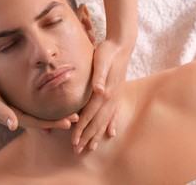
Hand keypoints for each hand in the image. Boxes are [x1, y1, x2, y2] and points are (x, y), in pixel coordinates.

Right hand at [0, 76, 78, 130]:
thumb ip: (2, 113)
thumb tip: (14, 125)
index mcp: (12, 115)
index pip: (37, 122)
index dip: (54, 122)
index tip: (71, 122)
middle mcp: (14, 114)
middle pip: (40, 120)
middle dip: (58, 119)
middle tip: (77, 118)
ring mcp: (13, 109)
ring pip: (37, 114)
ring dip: (52, 114)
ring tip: (67, 112)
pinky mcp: (11, 101)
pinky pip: (30, 107)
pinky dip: (42, 107)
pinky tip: (48, 104)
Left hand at [71, 39, 130, 153]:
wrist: (122, 45)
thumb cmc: (107, 52)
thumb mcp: (101, 60)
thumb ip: (100, 76)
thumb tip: (99, 90)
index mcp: (104, 92)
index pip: (90, 114)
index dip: (81, 128)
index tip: (74, 140)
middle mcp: (111, 98)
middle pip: (97, 122)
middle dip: (87, 137)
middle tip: (78, 150)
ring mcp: (115, 97)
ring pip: (106, 121)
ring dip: (98, 134)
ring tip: (92, 147)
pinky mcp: (117, 94)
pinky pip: (114, 114)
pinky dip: (112, 124)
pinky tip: (111, 133)